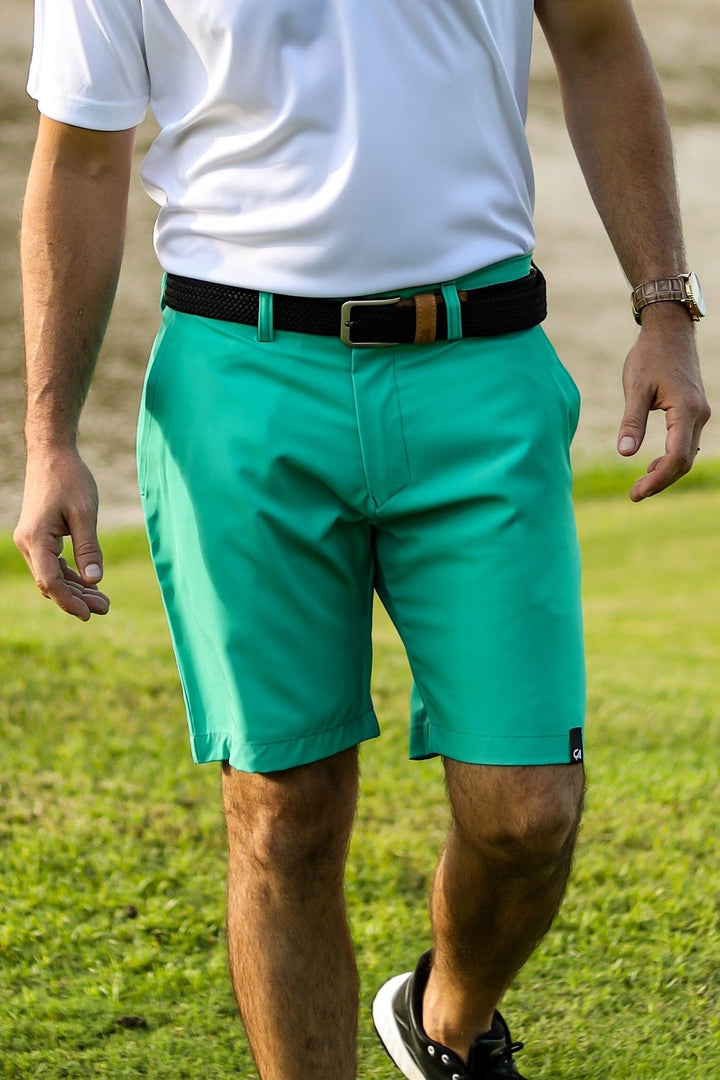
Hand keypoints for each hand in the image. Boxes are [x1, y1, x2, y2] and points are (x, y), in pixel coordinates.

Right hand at [13, 448, 109, 620]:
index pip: (50, 582)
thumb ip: (89, 549)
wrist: (52, 454)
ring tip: (103, 601)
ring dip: (75, 589)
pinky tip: (90, 583)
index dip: (69, 601)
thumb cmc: (70, 479)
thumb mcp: (85, 514)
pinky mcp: (38, 537)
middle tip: (106, 608)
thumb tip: (95, 581)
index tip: (91, 614)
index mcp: (36, 538)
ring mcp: (30, 541)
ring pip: (51, 576)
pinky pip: (52, 564)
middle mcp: (27, 543)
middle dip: (77, 599)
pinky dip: (70, 575)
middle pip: (50, 583)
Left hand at [616, 306, 709, 500]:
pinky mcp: (693, 411)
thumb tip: (624, 453)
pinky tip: (652, 465)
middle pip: (684, 461)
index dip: (657, 480)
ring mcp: (699, 413)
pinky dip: (671, 458)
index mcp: (685, 410)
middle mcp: (698, 415)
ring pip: (687, 454)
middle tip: (635, 494)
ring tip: (641, 484)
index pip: (675, 457)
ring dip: (666, 472)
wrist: (669, 331)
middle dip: (661, 481)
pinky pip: (686, 443)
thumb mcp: (635, 388)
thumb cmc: (649, 356)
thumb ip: (631, 422)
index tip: (636, 493)